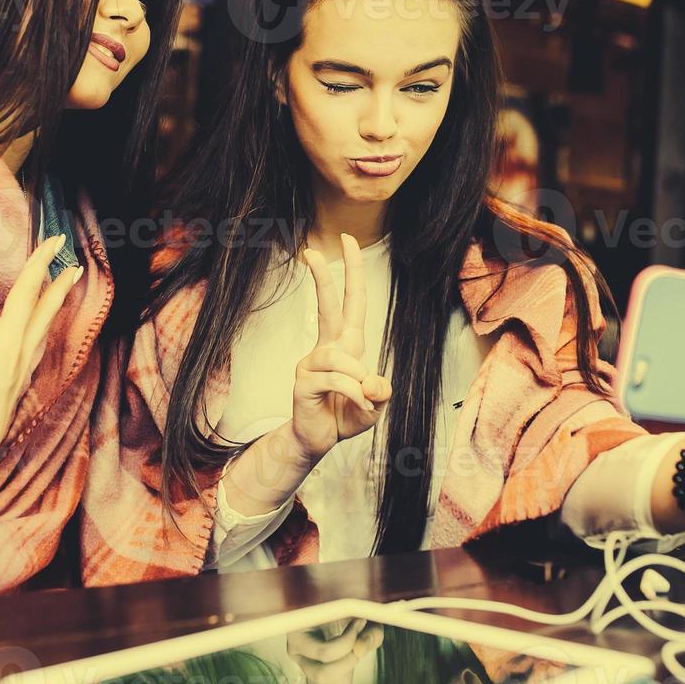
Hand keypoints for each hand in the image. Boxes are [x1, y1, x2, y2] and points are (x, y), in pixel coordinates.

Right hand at [0, 235, 82, 503]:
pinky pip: (21, 350)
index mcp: (6, 344)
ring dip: (43, 310)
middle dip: (59, 285)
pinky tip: (11, 340)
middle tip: (74, 264)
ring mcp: (22, 371)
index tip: (55, 243)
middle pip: (45, 311)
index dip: (39, 265)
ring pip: (33, 331)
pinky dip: (23, 336)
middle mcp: (22, 355)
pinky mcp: (16, 384)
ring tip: (51, 293)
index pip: (26, 294)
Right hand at [291, 233, 391, 459]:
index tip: (348, 242)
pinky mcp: (303, 382)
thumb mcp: (375, 404)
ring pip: (340, 358)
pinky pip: (337, 381)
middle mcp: (327, 348)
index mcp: (347, 344)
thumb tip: (372, 381)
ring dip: (359, 381)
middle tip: (311, 251)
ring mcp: (311, 363)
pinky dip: (355, 396)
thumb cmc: (345, 415)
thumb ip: (381, 391)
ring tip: (364, 400)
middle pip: (328, 306)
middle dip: (323, 278)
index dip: (353, 272)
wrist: (318, 441)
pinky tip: (358, 407)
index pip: (352, 302)